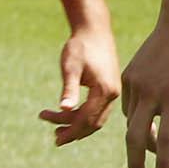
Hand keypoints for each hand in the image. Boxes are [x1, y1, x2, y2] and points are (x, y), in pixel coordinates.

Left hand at [37, 22, 120, 145]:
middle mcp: (113, 94)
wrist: (94, 29)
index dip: (71, 131)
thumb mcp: (71, 67)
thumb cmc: (80, 46)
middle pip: (93, 123)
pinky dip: (84, 116)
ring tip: (57, 127)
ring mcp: (113, 92)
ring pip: (96, 118)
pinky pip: (98, 110)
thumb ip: (69, 89)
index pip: (87, 120)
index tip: (55, 137)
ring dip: (78, 125)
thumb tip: (64, 109)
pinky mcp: (110, 88)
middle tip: (54, 136)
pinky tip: (71, 114)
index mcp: (105, 91)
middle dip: (73, 132)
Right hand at [119, 12, 168, 167]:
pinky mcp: (127, 76)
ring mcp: (137, 83)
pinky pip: (127, 106)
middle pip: (136, 137)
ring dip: (140, 138)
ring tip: (150, 147)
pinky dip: (135, 117)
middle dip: (135, 164)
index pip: (167, 141)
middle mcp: (152, 92)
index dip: (164, 165)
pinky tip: (145, 118)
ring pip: (131, 122)